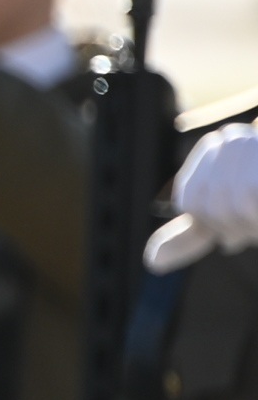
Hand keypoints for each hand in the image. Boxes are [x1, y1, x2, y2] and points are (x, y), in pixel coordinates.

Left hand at [149, 121, 257, 275]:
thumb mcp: (228, 215)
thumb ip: (193, 234)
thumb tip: (152, 261)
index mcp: (213, 148)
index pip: (190, 202)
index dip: (212, 225)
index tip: (236, 227)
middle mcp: (231, 138)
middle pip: (210, 205)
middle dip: (235, 228)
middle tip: (255, 228)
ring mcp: (252, 145)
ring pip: (232, 207)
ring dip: (253, 227)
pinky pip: (249, 204)